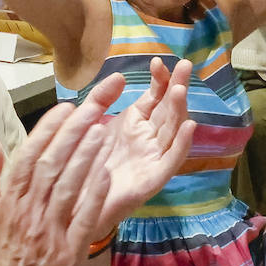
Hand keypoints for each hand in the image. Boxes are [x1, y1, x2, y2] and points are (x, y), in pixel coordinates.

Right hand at [0, 93, 114, 265]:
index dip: (47, 130)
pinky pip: (84, 217)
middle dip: (72, 133)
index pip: (28, 156)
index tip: (65, 108)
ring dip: (86, 156)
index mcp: (8, 201)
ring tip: (103, 130)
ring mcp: (50, 231)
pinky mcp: (69, 250)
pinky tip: (107, 172)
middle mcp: (28, 211)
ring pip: (69, 186)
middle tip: (92, 107)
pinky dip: (95, 193)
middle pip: (51, 164)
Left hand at [85, 58, 194, 241]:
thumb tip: (118, 76)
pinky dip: (182, 144)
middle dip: (177, 87)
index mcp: (135, 125)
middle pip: (168, 110)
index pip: (155, 97)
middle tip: (186, 65)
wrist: (74, 204)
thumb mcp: (90, 124)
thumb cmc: (84, 163)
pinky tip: (190, 126)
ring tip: (181, 90)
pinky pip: (172, 160)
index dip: (160, 79)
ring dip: (179, 110)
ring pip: (172, 131)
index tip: (158, 61)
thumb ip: (101, 100)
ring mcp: (153, 158)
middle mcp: (148, 139)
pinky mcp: (153, 179)